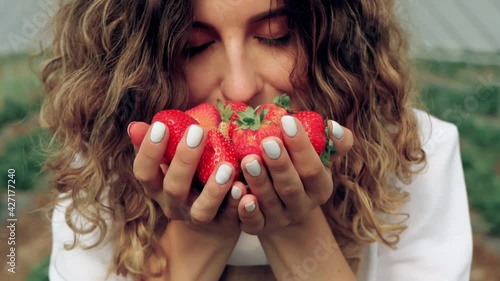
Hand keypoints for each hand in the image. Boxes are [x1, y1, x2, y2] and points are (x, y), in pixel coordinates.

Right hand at [128, 122, 242, 238]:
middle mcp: (174, 206)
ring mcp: (198, 218)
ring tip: (227, 166)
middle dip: (185, 160)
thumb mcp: (169, 161)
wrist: (210, 220)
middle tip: (197, 131)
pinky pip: (231, 217)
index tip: (161, 126)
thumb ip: (154, 142)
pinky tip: (243, 187)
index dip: (149, 152)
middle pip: (174, 188)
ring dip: (214, 189)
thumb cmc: (187, 176)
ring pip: (202, 210)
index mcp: (157, 188)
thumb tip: (135, 126)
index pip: (144, 173)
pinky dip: (237, 204)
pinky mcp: (224, 224)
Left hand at [237, 117, 352, 235]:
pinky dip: (245, 209)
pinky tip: (236, 190)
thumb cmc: (300, 173)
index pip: (313, 168)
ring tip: (248, 159)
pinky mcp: (259, 228)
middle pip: (291, 187)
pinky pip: (252, 222)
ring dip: (259, 181)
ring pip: (269, 202)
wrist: (283, 209)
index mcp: (320, 188)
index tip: (287, 120)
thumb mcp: (319, 160)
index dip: (301, 146)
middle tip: (267, 141)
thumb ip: (331, 143)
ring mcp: (280, 219)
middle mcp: (302, 207)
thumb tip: (333, 126)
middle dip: (279, 164)